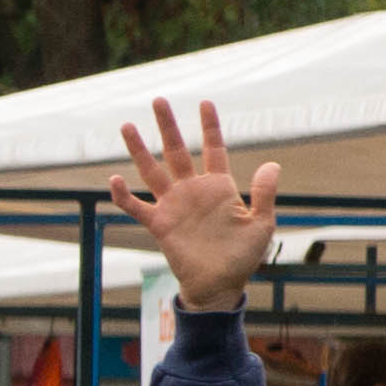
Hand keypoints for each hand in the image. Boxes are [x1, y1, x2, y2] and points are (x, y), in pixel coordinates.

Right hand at [107, 99, 281, 315]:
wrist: (220, 284)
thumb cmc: (243, 256)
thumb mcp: (262, 223)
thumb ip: (263, 194)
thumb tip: (271, 165)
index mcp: (219, 187)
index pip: (213, 148)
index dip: (209, 126)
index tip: (205, 103)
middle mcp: (193, 190)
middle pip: (177, 151)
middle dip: (168, 126)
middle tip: (159, 100)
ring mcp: (173, 205)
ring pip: (151, 171)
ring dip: (138, 150)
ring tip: (127, 126)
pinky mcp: (159, 224)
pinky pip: (136, 206)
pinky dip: (123, 195)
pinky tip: (114, 179)